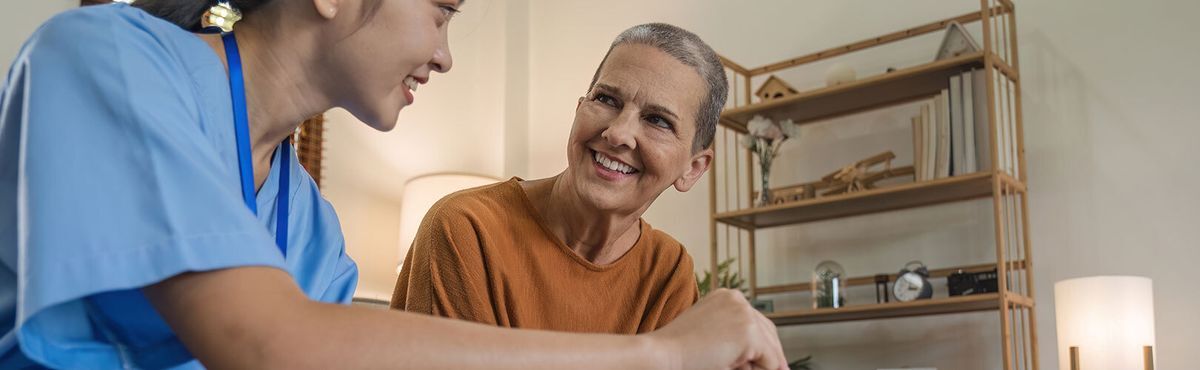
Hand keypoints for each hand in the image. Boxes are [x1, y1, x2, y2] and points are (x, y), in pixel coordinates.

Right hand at [646, 289, 786, 369]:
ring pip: (771, 347)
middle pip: (768, 330)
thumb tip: (763, 357)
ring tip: (738, 367)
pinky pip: (771, 361)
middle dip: (772, 354)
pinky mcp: (749, 334)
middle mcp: (738, 299)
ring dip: (762, 364)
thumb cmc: (678, 350)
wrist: (662, 354)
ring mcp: (744, 315)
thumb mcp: (709, 335)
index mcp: (726, 296)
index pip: (755, 320)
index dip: (764, 343)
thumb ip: (732, 338)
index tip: (769, 360)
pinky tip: (735, 369)